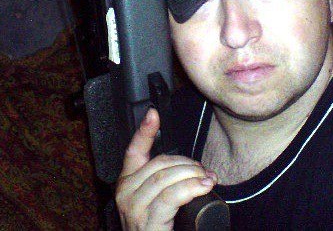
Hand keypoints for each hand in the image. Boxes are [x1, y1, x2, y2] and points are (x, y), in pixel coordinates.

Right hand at [115, 108, 217, 230]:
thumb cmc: (157, 226)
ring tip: (207, 179)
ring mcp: (133, 209)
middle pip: (159, 163)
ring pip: (166, 177)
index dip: (144, 130)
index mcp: (127, 183)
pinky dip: (190, 188)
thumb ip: (163, 181)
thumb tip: (187, 165)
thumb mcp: (157, 199)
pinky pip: (171, 196)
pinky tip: (203, 186)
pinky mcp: (146, 222)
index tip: (154, 113)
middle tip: (203, 170)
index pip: (133, 150)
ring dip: (192, 174)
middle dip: (186, 163)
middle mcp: (125, 193)